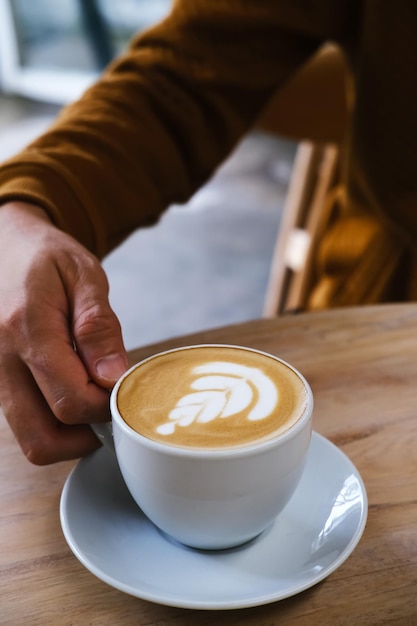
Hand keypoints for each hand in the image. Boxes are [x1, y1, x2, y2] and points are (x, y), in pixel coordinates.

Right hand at [0, 202, 127, 463]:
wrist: (3, 246)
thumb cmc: (45, 256)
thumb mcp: (83, 275)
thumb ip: (98, 326)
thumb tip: (111, 377)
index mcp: (26, 328)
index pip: (70, 400)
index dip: (105, 407)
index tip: (122, 389)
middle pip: (41, 437)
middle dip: (84, 436)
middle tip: (108, 407)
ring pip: (29, 436)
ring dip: (67, 433)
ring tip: (91, 397)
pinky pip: (23, 420)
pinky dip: (51, 421)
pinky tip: (71, 389)